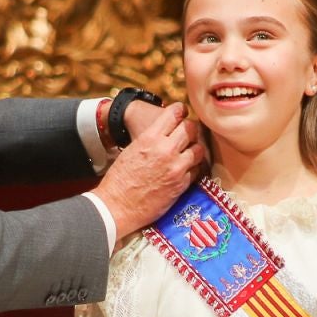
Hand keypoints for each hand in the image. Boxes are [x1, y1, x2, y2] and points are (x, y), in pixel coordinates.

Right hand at [91, 104, 206, 236]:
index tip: (183, 111)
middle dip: (190, 129)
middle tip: (189, 132)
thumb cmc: (120, 179)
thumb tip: (164, 132)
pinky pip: (196, 169)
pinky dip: (193, 167)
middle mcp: (166, 150)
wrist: (118, 205)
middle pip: (190, 129)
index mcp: (150, 138)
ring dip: (195, 148)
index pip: (173, 114)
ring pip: (198, 149)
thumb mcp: (132, 150)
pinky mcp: (182, 184)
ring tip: (190, 151)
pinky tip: (187, 168)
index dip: (180, 110)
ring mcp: (176, 167)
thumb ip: (151, 139)